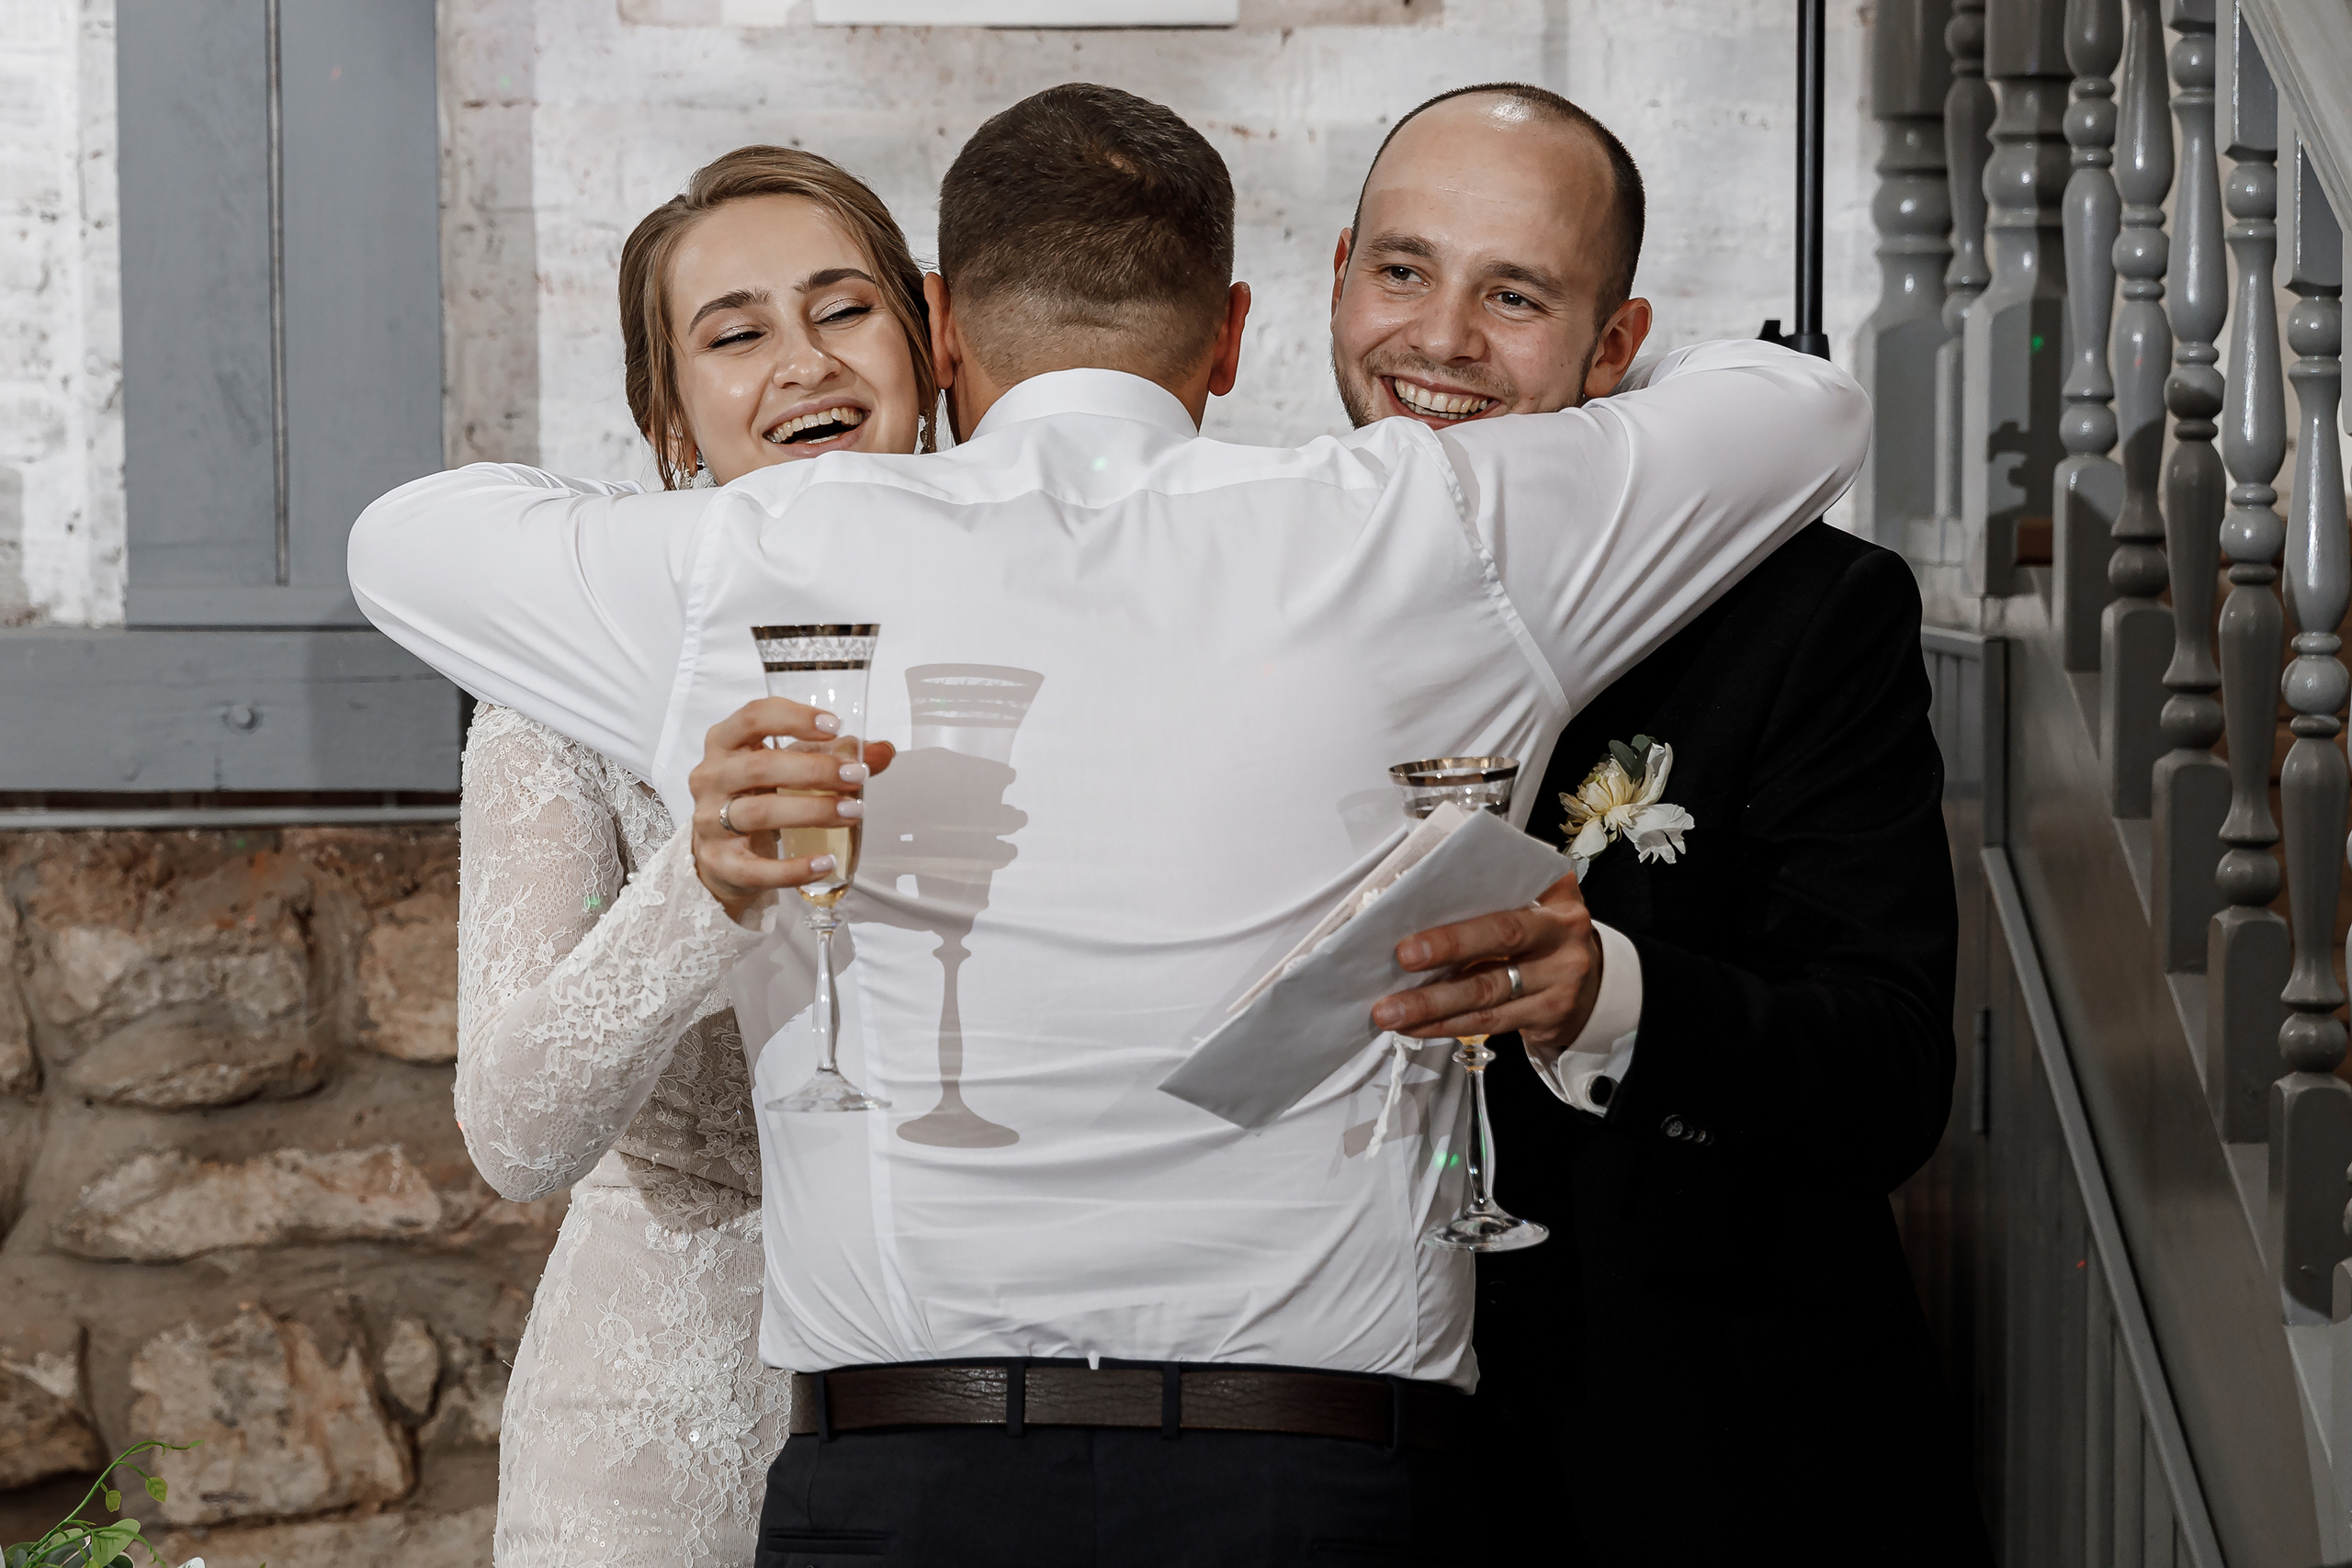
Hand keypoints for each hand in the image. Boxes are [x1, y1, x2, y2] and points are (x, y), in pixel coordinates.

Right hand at [688, 698, 897, 921]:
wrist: (720, 854)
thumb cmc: (756, 796)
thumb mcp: (788, 768)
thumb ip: (834, 756)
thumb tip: (884, 752)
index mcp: (724, 743)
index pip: (752, 717)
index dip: (793, 718)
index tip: (834, 726)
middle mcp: (710, 778)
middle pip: (760, 766)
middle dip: (815, 770)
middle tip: (856, 776)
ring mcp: (709, 822)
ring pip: (761, 812)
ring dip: (813, 811)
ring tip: (854, 812)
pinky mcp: (719, 863)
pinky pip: (756, 868)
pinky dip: (794, 868)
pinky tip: (826, 862)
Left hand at [1370, 872, 1600, 1053]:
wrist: (1595, 984)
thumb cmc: (1543, 935)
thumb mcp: (1535, 903)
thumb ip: (1494, 895)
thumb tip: (1416, 898)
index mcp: (1556, 900)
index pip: (1506, 906)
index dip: (1462, 921)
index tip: (1415, 924)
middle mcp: (1564, 938)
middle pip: (1500, 941)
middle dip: (1446, 950)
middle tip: (1400, 960)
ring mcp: (1560, 982)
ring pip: (1487, 994)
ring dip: (1432, 1005)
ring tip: (1389, 1012)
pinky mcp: (1549, 1017)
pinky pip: (1490, 1023)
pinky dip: (1446, 1026)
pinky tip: (1415, 1027)